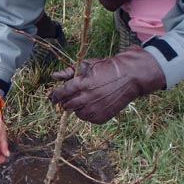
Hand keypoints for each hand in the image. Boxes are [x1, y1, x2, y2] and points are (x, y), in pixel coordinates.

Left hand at [49, 45, 165, 122]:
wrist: (130, 76)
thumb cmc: (107, 68)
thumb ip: (69, 72)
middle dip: (65, 102)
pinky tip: (92, 105)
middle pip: (67, 105)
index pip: (62, 93)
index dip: (55, 95)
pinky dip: (87, 113)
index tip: (52, 96)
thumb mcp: (87, 65)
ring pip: (77, 113)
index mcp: (82, 84)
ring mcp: (96, 108)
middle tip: (66, 99)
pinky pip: (88, 118)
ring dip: (76, 108)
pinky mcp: (103, 117)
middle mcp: (88, 98)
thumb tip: (53, 76)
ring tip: (83, 100)